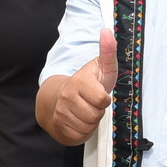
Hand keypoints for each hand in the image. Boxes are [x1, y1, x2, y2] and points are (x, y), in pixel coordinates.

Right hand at [49, 27, 116, 144]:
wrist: (59, 101)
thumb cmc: (88, 84)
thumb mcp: (101, 67)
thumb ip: (107, 51)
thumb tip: (107, 31)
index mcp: (78, 82)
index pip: (102, 99)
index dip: (104, 99)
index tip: (99, 94)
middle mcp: (66, 97)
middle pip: (95, 115)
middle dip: (98, 111)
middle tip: (92, 104)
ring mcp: (61, 114)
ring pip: (88, 126)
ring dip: (91, 122)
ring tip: (86, 111)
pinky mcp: (60, 128)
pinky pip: (80, 135)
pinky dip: (83, 131)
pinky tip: (79, 121)